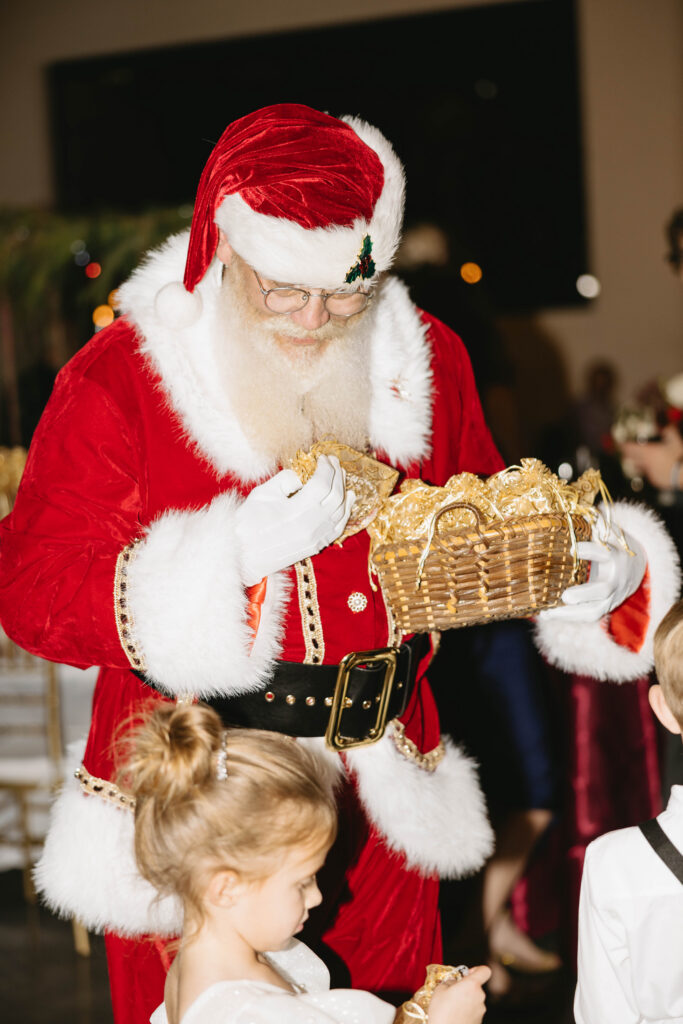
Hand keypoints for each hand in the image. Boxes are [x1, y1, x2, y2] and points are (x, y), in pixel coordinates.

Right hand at [234, 455, 354, 584]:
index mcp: (296, 511)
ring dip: (344, 490)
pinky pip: (339, 527)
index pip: (322, 484)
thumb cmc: (248, 523)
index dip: (326, 468)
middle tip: (333, 461)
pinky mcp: (316, 546)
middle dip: (337, 475)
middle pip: (335, 495)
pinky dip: (346, 511)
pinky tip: (348, 500)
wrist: (243, 555)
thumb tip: (304, 473)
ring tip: (341, 476)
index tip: (323, 457)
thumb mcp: (263, 493)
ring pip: (341, 511)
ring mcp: (315, 538)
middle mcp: (310, 526)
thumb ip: (286, 479)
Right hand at [427, 965, 490, 1023]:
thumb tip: (454, 982)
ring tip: (450, 1007)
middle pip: (476, 987)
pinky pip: (473, 1011)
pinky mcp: (479, 1022)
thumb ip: (450, 981)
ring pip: (474, 1000)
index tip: (466, 974)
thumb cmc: (442, 1012)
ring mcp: (481, 1011)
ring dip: (465, 1001)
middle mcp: (480, 997)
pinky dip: (465, 1012)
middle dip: (465, 988)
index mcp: (472, 985)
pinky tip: (454, 1016)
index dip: (477, 970)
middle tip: (451, 993)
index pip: (485, 971)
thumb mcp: (440, 990)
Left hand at [540, 515, 645, 622]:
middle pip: (604, 589)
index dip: (591, 550)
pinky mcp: (606, 606)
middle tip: (565, 596)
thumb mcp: (608, 533)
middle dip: (585, 593)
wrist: (637, 567)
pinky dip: (568, 617)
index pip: (606, 553)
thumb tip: (578, 510)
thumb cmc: (613, 546)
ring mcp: (612, 595)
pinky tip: (547, 614)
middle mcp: (616, 577)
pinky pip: (589, 616)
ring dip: (571, 613)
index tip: (573, 547)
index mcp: (616, 554)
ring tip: (548, 613)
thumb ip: (596, 525)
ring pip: (595, 609)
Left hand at [620, 424, 682, 489]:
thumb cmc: (678, 457)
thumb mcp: (675, 441)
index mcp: (648, 452)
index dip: (624, 445)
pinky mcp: (654, 480)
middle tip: (626, 451)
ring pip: (639, 467)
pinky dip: (651, 471)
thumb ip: (669, 432)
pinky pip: (649, 475)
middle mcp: (645, 463)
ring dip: (638, 463)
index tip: (621, 444)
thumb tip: (666, 427)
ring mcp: (649, 473)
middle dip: (628, 454)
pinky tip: (657, 468)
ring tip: (640, 460)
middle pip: (631, 458)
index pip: (630, 448)